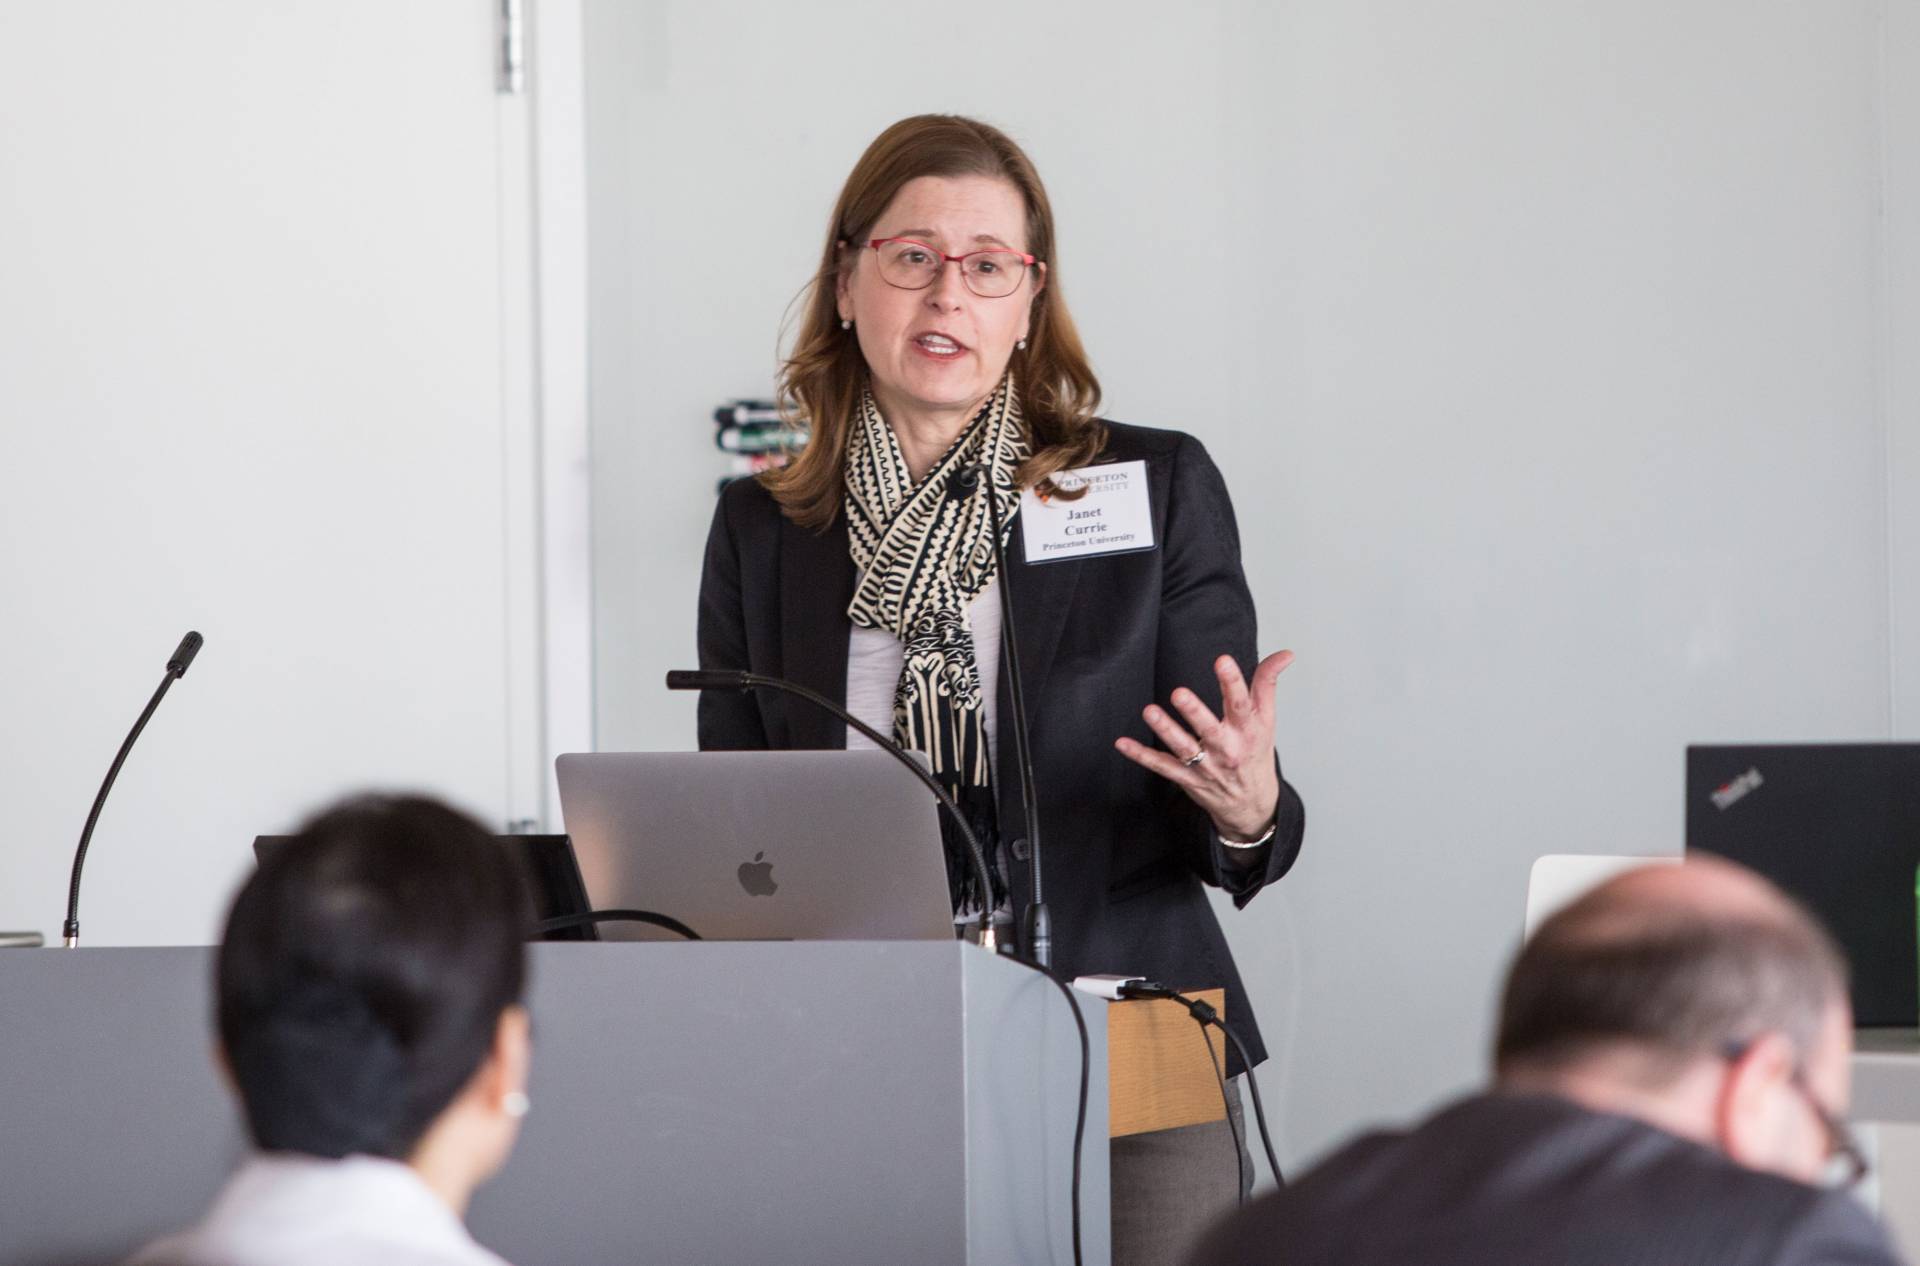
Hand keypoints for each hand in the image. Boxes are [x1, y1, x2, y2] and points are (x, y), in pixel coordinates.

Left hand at [1114, 650, 1293, 841]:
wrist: (1252, 804)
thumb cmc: (1256, 752)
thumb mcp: (1267, 719)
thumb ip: (1267, 683)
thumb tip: (1285, 654)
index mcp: (1247, 730)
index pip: (1241, 704)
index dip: (1233, 682)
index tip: (1222, 660)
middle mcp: (1227, 749)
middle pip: (1209, 729)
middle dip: (1195, 712)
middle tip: (1179, 693)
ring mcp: (1206, 766)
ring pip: (1183, 749)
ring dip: (1165, 731)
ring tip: (1150, 712)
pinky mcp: (1187, 778)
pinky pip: (1162, 767)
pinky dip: (1141, 756)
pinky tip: (1122, 744)